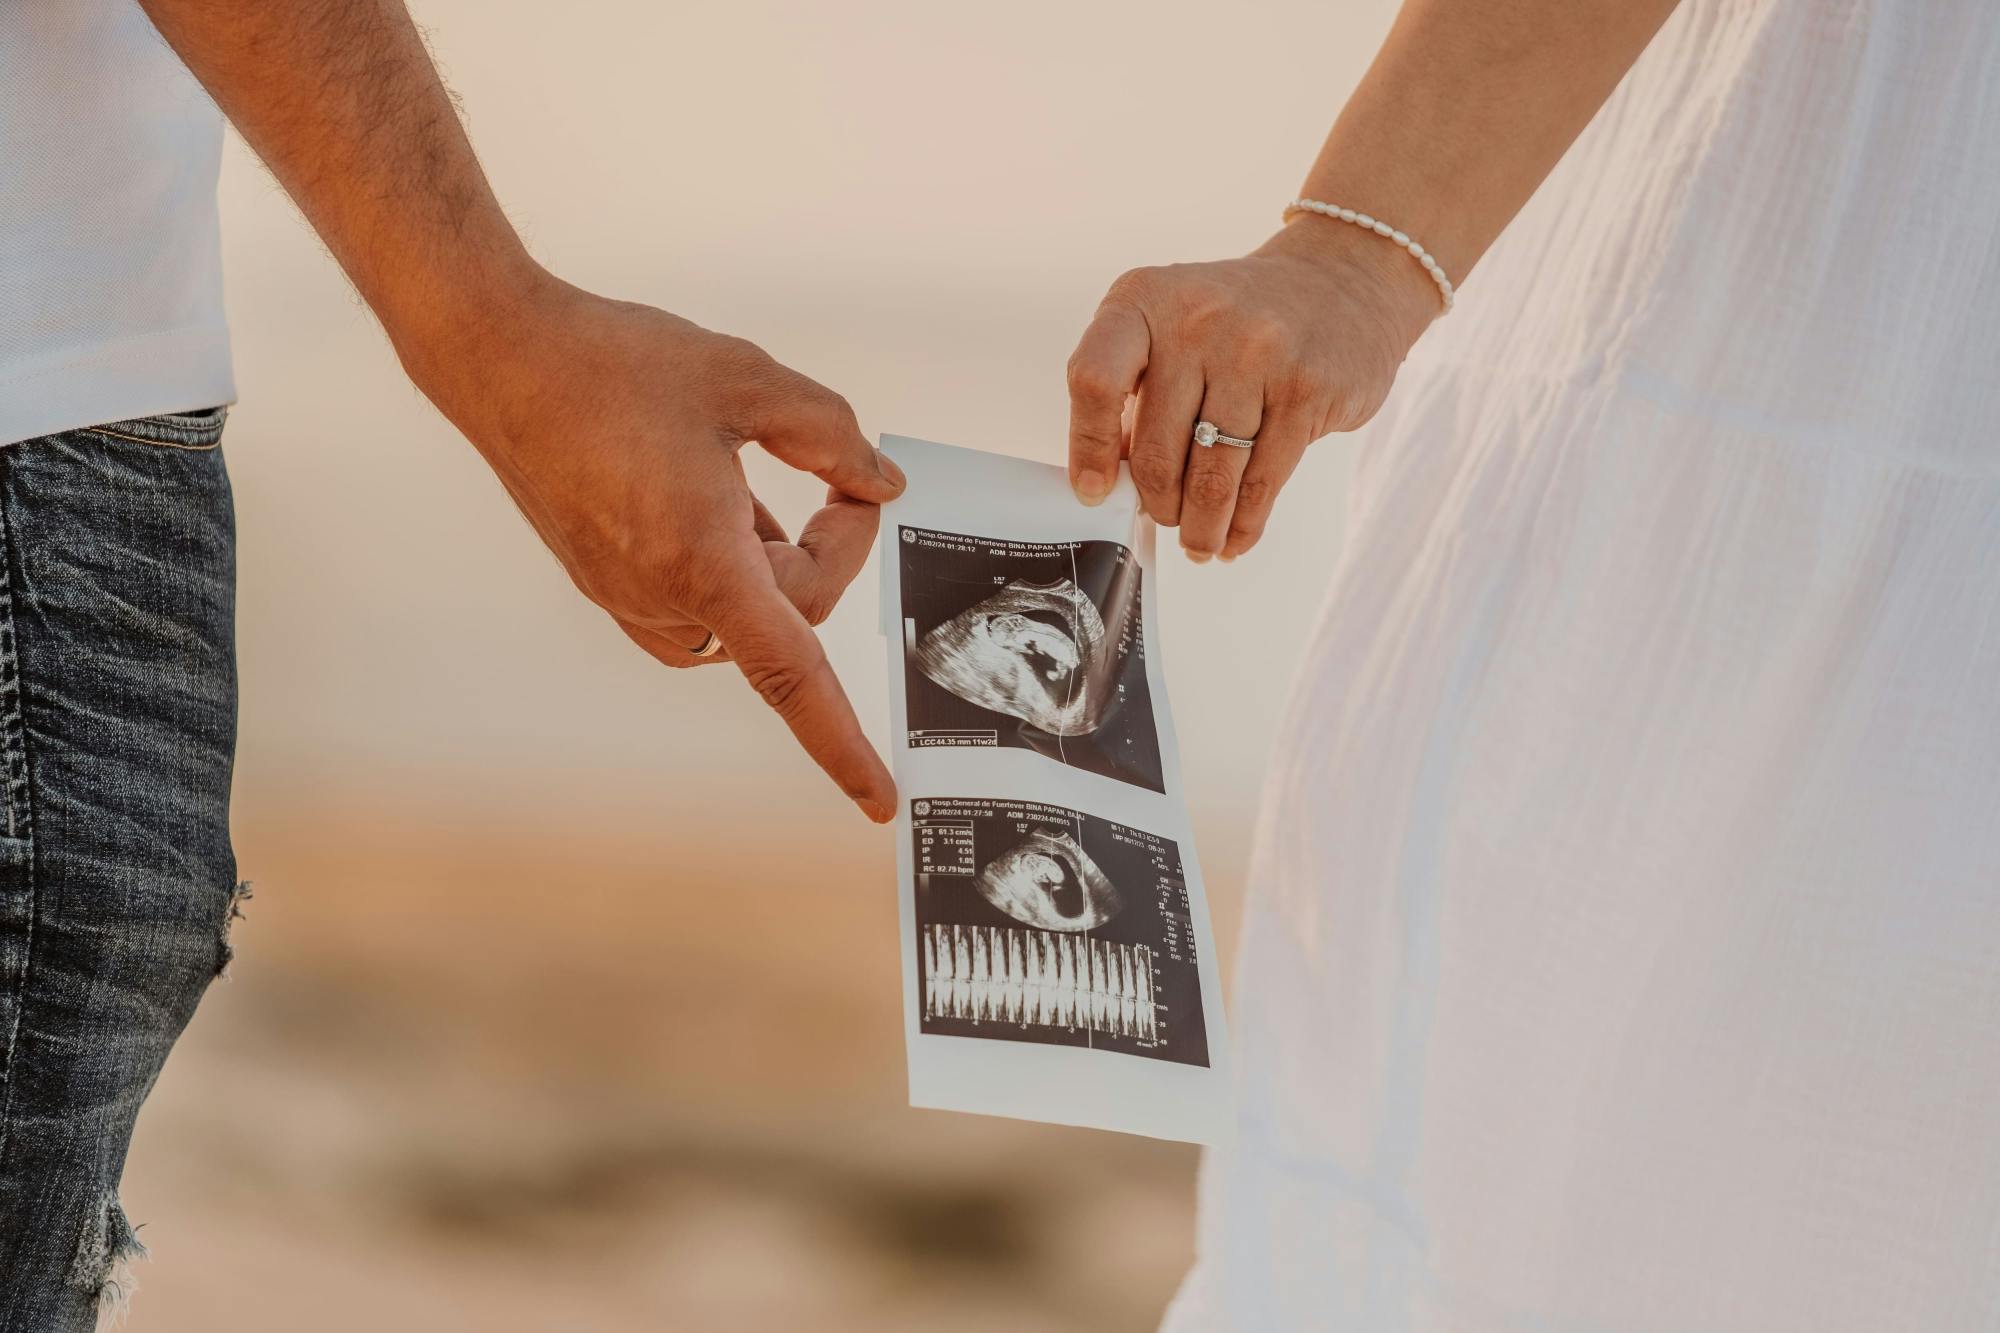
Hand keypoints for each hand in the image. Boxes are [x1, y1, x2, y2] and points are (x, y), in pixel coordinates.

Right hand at [406, 276, 904, 821]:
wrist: (499, 356)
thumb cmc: (612, 362)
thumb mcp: (747, 379)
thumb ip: (831, 436)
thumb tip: (879, 485)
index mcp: (701, 560)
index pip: (791, 675)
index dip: (841, 744)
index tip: (878, 802)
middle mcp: (658, 597)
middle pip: (791, 617)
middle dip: (831, 553)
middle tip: (841, 476)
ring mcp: (625, 598)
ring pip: (744, 614)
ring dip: (777, 562)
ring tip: (754, 478)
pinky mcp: (606, 584)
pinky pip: (698, 606)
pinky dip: (732, 567)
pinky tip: (720, 499)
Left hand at [1066, 218, 1438, 559]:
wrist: (1338, 281)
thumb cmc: (1232, 323)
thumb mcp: (1170, 329)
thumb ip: (1135, 393)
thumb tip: (1112, 484)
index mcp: (1144, 300)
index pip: (1095, 379)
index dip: (1089, 446)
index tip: (1094, 492)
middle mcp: (1197, 320)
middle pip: (1157, 448)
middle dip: (1159, 505)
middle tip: (1166, 521)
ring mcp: (1257, 352)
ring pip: (1212, 475)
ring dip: (1202, 526)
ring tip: (1200, 545)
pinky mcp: (1306, 387)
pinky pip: (1263, 479)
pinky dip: (1245, 521)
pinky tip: (1236, 536)